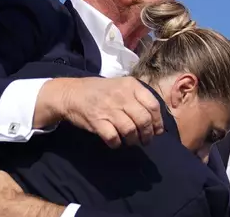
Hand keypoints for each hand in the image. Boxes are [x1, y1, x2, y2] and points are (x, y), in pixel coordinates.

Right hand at [37, 76, 163, 147]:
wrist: (71, 93)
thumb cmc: (99, 91)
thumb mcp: (120, 85)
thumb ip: (137, 97)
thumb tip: (155, 119)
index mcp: (130, 85)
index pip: (153, 105)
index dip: (158, 121)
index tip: (157, 130)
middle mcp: (121, 96)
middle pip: (144, 120)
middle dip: (148, 134)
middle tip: (146, 140)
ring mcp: (109, 109)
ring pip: (131, 130)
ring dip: (133, 140)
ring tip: (131, 141)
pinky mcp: (97, 121)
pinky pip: (113, 138)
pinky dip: (117, 143)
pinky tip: (116, 142)